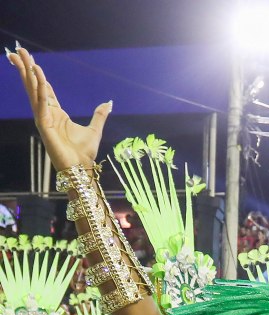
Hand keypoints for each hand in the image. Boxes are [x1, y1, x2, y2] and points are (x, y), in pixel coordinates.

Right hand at [6, 45, 111, 171]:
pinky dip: (40, 90)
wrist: (82, 169)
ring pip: (33, 91)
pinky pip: (41, 104)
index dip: (37, 75)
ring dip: (27, 73)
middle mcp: (47, 114)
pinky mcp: (44, 125)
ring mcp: (44, 119)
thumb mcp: (95, 129)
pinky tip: (38, 76)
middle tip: (18, 50)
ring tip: (21, 56)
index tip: (31, 60)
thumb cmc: (85, 153)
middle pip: (34, 86)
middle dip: (26, 68)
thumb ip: (100, 115)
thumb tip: (108, 102)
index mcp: (57, 114)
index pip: (44, 89)